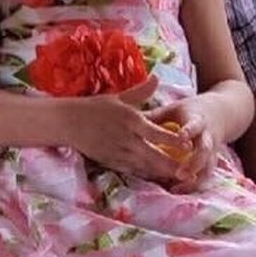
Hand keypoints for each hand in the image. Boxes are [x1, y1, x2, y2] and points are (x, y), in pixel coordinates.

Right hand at [63, 76, 185, 180]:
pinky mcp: (110, 161)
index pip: (156, 133)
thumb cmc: (94, 107)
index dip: (173, 140)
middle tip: (188, 174)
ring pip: (143, 165)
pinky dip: (144, 174)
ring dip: (160, 173)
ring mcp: (117, 152)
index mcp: (130, 120)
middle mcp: (126, 138)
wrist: (67, 122)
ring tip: (178, 179)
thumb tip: (157, 77)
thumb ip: (140, 91)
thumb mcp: (118, 97)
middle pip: (152, 155)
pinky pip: (130, 170)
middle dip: (171, 165)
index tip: (188, 145)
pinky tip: (155, 178)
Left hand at [146, 98, 221, 191]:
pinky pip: (205, 176)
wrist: (218, 116)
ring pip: (207, 167)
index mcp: (198, 120)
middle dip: (194, 163)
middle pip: (204, 151)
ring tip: (176, 189)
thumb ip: (154, 115)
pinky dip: (194, 185)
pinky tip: (178, 192)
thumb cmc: (186, 113)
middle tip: (179, 174)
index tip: (181, 137)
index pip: (195, 126)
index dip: (189, 131)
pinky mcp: (211, 163)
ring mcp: (212, 152)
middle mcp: (208, 137)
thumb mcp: (172, 110)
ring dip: (194, 180)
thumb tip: (128, 116)